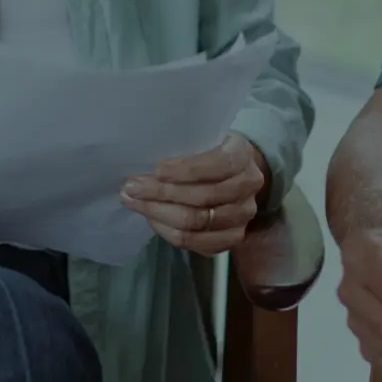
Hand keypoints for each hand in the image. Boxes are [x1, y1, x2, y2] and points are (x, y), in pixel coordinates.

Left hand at [120, 133, 267, 255]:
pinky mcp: (232, 238)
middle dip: (162, 193)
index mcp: (243, 156)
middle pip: (203, 197)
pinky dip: (168, 231)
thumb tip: (143, 164)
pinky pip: (196, 243)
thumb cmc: (210, 151)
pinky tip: (151, 218)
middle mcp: (249, 188)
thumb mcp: (203, 138)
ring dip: (159, 213)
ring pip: (196, 223)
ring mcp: (243, 217)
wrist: (238, 173)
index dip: (185, 170)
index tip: (156, 169)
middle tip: (132, 187)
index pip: (218, 165)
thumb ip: (183, 149)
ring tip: (134, 202)